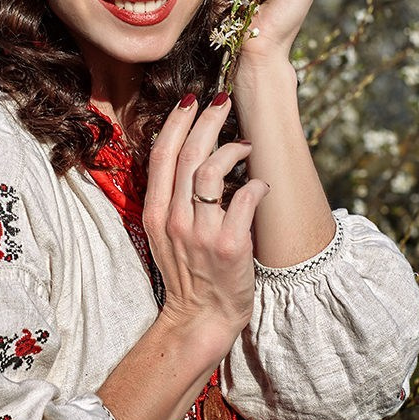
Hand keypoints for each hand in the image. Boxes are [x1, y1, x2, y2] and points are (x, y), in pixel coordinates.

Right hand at [141, 94, 270, 344]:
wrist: (200, 318)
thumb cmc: (189, 273)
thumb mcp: (165, 234)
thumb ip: (171, 198)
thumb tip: (190, 155)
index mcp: (157, 213)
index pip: (162, 155)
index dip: (177, 122)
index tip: (191, 101)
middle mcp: (175, 219)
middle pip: (188, 154)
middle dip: (207, 119)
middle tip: (223, 100)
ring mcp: (201, 233)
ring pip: (211, 171)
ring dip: (231, 148)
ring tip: (246, 143)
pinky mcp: (229, 246)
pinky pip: (243, 199)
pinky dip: (255, 184)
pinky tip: (261, 183)